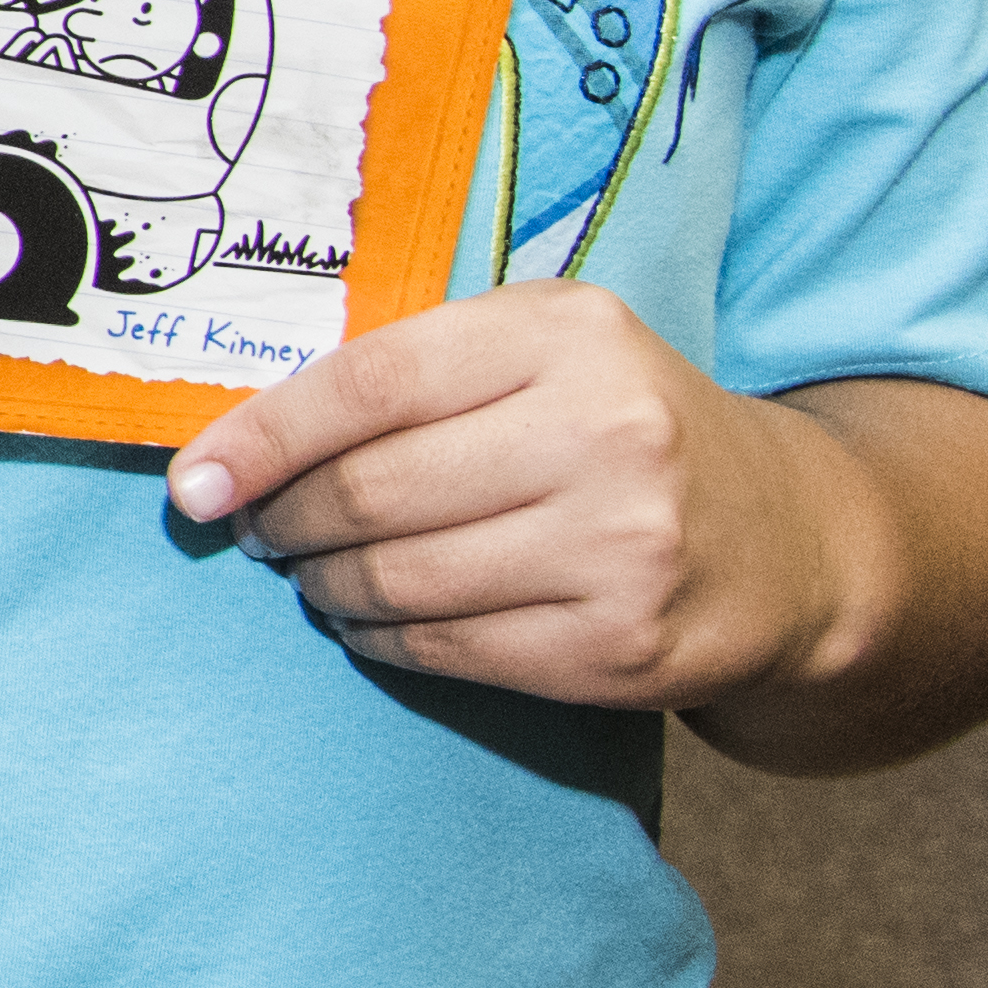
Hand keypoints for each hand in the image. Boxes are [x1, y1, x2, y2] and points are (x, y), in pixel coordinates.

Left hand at [166, 285, 844, 705]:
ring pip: (398, 581)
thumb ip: (410, 367)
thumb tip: (238, 443)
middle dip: (282, 520)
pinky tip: (372, 618)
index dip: (261, 438)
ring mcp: (623, 549)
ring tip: (313, 571)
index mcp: (567, 337)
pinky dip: (382, 638)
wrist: (793, 543)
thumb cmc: (624, 427)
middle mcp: (606, 436)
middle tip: (256, 528)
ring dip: (324, 584)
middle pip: (369, 492)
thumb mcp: (541, 351)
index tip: (193, 483)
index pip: (367, 384)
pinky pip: (447, 651)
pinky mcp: (623, 649)